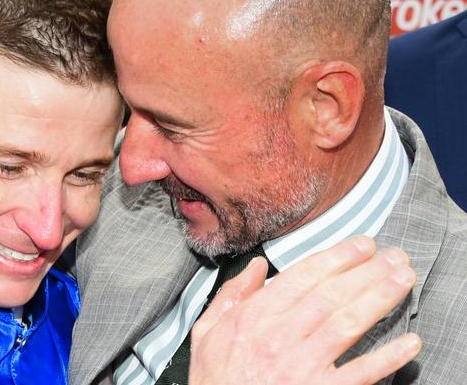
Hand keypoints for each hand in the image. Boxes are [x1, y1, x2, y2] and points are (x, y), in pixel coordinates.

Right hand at [189, 236, 420, 384]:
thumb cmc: (215, 378)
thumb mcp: (207, 331)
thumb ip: (232, 295)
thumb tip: (258, 267)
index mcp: (253, 318)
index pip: (302, 278)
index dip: (336, 258)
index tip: (362, 244)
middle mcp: (279, 338)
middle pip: (331, 296)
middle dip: (366, 271)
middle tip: (394, 255)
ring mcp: (301, 368)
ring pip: (347, 325)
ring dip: (379, 299)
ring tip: (403, 279)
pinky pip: (358, 375)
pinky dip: (386, 358)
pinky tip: (409, 342)